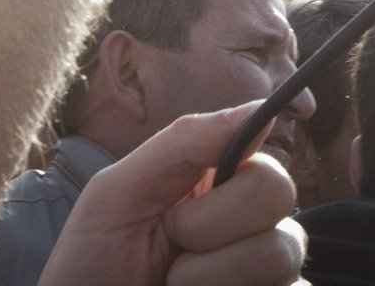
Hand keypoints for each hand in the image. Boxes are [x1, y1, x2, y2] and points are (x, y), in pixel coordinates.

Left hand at [35, 103, 306, 285]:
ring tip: (174, 283)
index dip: (238, 175)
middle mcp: (250, 226)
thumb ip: (186, 143)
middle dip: (207, 223)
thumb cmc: (92, 260)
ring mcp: (263, 273)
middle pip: (279, 194)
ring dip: (209, 275)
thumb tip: (260, 107)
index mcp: (217, 184)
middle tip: (168, 241)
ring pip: (281, 254)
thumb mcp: (121, 190)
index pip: (265, 161)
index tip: (194, 196)